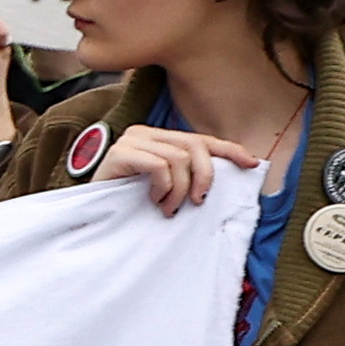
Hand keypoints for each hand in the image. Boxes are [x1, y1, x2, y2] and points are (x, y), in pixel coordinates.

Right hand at [99, 125, 256, 214]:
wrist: (92, 212)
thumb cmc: (131, 200)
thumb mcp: (167, 185)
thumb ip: (188, 174)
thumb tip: (232, 173)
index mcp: (160, 137)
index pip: (202, 139)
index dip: (230, 150)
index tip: (251, 164)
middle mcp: (146, 132)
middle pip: (194, 146)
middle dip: (204, 176)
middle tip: (197, 201)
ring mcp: (131, 140)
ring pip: (178, 158)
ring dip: (179, 189)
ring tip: (168, 207)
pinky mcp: (119, 153)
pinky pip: (158, 166)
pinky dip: (163, 187)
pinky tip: (153, 200)